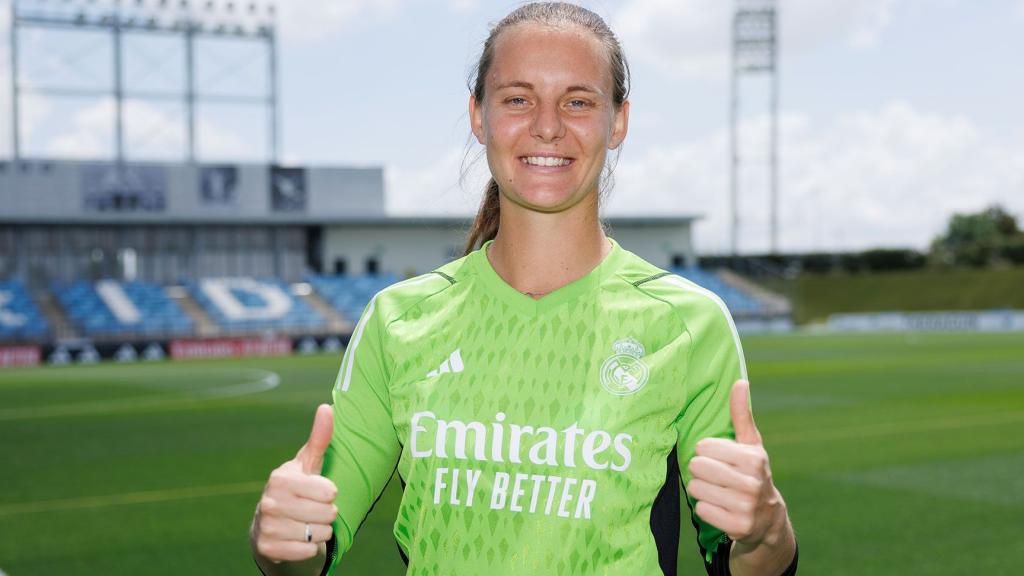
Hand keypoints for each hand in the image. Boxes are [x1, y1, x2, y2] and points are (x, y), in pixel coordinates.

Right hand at [252, 404, 338, 562]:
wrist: (271, 528)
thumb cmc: (298, 490)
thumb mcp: (309, 464)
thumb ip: (320, 438)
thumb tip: (326, 407)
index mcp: (281, 478)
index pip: (329, 492)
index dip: (330, 495)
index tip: (319, 493)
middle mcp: (269, 501)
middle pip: (327, 514)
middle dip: (327, 515)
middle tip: (314, 512)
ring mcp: (266, 525)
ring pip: (318, 534)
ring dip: (320, 532)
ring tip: (307, 524)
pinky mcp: (267, 548)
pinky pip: (306, 551)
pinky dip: (309, 548)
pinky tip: (298, 539)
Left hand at [687, 380, 787, 549]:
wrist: (768, 519)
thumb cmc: (752, 472)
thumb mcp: (751, 444)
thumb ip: (741, 414)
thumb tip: (740, 381)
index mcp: (754, 458)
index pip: (703, 447)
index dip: (706, 452)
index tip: (719, 458)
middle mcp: (752, 483)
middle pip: (697, 467)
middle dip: (701, 471)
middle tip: (716, 477)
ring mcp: (746, 507)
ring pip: (696, 489)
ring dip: (702, 490)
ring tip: (717, 491)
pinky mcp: (738, 526)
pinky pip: (701, 509)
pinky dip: (706, 508)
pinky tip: (720, 507)